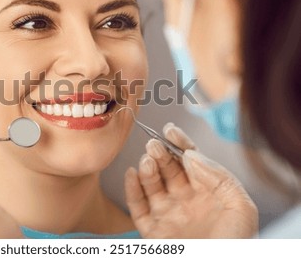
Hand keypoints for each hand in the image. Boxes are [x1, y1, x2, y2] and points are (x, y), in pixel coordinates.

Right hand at [125, 123, 257, 237]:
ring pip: (151, 185)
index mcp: (208, 193)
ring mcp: (168, 215)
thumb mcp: (241, 206)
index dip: (180, 144)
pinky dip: (132, 189)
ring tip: (148, 159)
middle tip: (155, 144)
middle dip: (161, 153)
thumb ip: (218, 176)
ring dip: (147, 168)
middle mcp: (185, 201)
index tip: (170, 129)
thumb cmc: (236, 244)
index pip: (191, 162)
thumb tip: (191, 155)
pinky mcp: (152, 231)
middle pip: (168, 170)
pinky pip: (138, 207)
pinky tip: (132, 173)